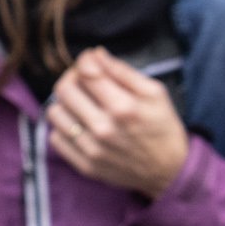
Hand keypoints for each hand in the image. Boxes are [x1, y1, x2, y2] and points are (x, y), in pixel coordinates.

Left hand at [47, 49, 192, 198]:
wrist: (170, 171)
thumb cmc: (163, 127)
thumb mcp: (154, 93)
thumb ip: (122, 71)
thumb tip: (95, 54)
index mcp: (123, 108)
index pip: (85, 73)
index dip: (84, 61)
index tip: (90, 61)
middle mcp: (103, 129)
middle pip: (64, 90)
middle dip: (72, 78)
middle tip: (84, 80)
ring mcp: (92, 150)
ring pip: (55, 113)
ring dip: (65, 103)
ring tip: (81, 103)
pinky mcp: (85, 165)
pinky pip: (56, 138)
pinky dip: (64, 128)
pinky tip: (80, 124)